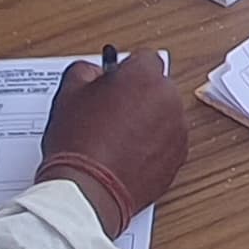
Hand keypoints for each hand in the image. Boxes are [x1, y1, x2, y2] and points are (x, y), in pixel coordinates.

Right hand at [40, 50, 186, 223]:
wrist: (87, 190)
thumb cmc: (79, 144)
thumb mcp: (69, 92)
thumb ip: (85, 70)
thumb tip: (94, 71)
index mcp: (146, 76)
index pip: (144, 58)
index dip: (125, 70)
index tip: (114, 81)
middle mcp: (169, 100)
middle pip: (157, 86)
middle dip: (138, 95)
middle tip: (111, 111)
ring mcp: (177, 131)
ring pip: (164, 115)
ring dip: (147, 120)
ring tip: (116, 137)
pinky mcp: (178, 158)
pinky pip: (167, 142)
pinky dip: (153, 145)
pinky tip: (127, 154)